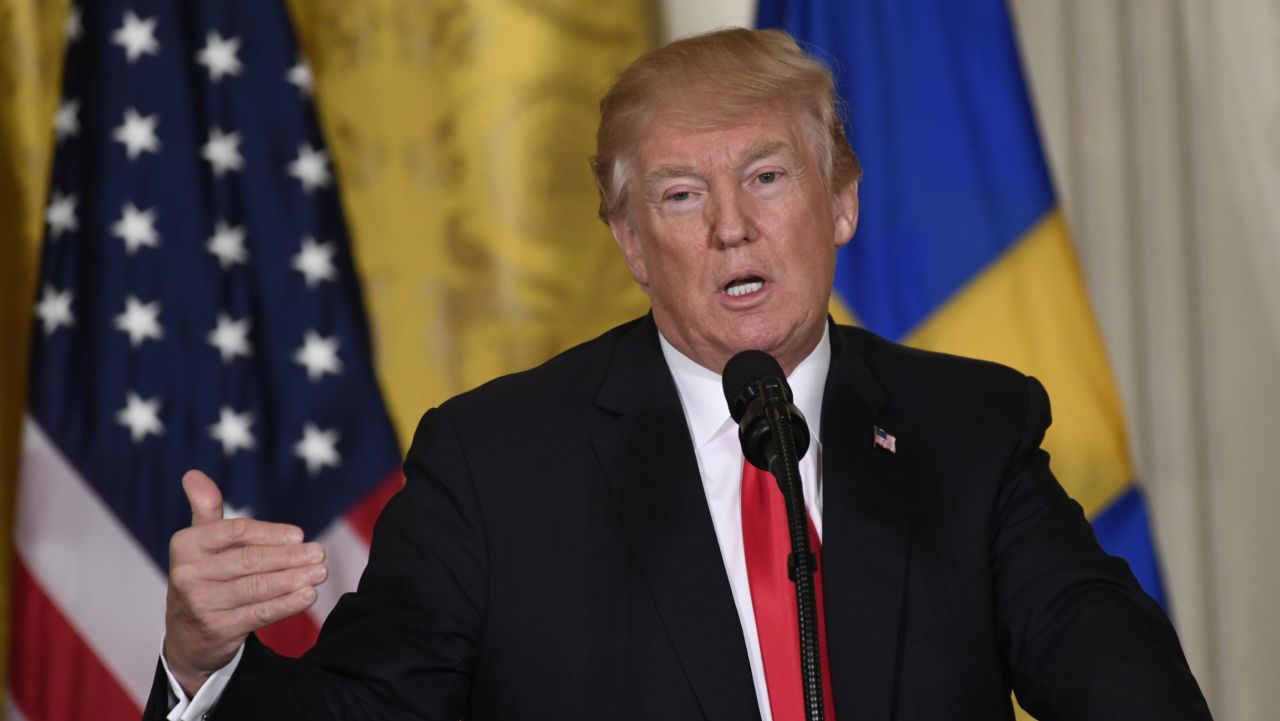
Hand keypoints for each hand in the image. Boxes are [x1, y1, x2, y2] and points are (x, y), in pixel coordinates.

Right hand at [163, 470, 326, 696]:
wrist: (188, 636)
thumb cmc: (204, 577)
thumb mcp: (199, 543)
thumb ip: (205, 509)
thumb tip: (193, 474)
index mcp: (185, 545)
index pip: (236, 532)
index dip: (271, 533)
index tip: (299, 535)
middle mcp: (187, 574)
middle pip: (250, 560)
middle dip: (290, 557)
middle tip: (320, 553)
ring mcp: (201, 604)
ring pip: (258, 587)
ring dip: (294, 579)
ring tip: (320, 572)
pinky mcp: (217, 630)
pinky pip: (260, 613)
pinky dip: (288, 604)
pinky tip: (309, 595)